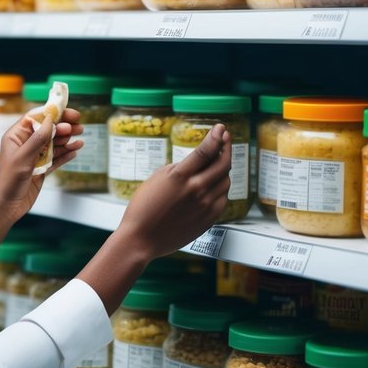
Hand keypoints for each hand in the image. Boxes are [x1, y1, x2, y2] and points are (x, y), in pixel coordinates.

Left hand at [0, 110, 83, 223]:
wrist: (7, 207)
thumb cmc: (8, 182)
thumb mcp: (23, 158)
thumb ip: (38, 139)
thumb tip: (51, 120)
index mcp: (16, 137)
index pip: (36, 118)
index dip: (53, 113)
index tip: (69, 112)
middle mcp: (25, 144)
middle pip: (48, 129)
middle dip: (64, 127)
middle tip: (79, 127)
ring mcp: (34, 156)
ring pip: (54, 143)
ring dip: (67, 140)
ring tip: (80, 139)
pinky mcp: (41, 168)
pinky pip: (56, 158)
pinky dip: (65, 154)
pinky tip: (75, 151)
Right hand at [117, 124, 232, 259]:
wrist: (141, 239)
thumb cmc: (142, 209)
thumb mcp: (156, 179)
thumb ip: (179, 169)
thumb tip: (196, 163)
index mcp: (180, 177)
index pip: (206, 151)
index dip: (216, 137)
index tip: (221, 128)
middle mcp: (196, 190)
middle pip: (223, 164)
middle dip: (226, 148)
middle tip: (225, 140)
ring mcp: (205, 205)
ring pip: (226, 181)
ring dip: (223, 170)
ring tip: (216, 165)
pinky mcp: (209, 218)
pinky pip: (223, 199)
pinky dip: (220, 189)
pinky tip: (213, 187)